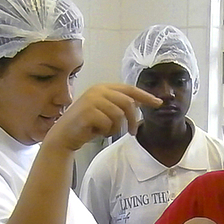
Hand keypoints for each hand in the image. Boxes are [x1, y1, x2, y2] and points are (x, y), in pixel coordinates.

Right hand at [43, 84, 160, 151]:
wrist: (64, 135)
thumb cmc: (86, 125)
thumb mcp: (105, 112)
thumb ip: (119, 106)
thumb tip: (139, 105)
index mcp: (104, 88)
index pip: (130, 89)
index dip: (146, 96)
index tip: (159, 103)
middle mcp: (98, 90)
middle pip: (128, 103)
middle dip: (133, 119)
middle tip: (132, 132)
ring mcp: (92, 100)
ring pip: (119, 115)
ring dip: (115, 128)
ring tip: (105, 131)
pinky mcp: (88, 112)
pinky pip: (108, 123)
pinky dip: (106, 131)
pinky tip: (96, 132)